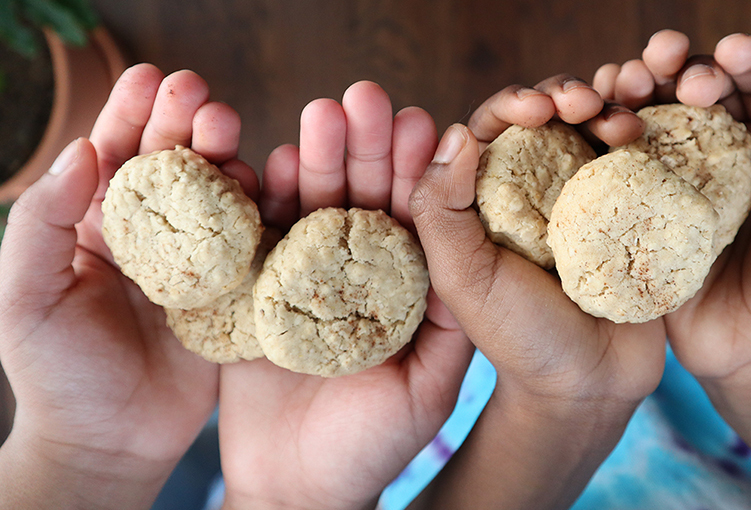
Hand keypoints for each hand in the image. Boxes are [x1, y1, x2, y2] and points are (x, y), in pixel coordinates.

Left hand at [0, 65, 250, 507]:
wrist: (111, 444)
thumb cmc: (58, 374)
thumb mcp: (25, 297)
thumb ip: (41, 223)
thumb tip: (82, 151)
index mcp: (97, 227)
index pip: (115, 155)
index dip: (132, 112)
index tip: (154, 76)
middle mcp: (152, 236)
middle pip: (174, 165)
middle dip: (188, 124)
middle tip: (206, 100)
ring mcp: (198, 263)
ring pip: (219, 197)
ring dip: (229, 160)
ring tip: (234, 137)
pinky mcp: (235, 294)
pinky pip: (254, 246)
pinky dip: (266, 213)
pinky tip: (271, 188)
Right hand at [217, 81, 474, 509]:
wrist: (296, 490)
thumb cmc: (371, 446)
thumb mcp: (429, 387)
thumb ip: (450, 322)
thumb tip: (474, 240)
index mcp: (402, 287)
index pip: (412, 218)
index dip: (417, 171)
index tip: (424, 124)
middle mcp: (354, 272)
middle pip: (360, 198)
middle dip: (366, 149)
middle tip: (368, 100)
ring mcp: (300, 278)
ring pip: (309, 208)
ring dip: (315, 160)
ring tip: (323, 114)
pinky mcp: (251, 294)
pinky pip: (255, 242)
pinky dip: (261, 204)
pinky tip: (271, 163)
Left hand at [406, 77, 666, 508]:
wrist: (591, 384)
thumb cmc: (519, 338)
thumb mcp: (462, 279)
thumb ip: (441, 210)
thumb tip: (455, 132)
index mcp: (484, 200)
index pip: (490, 129)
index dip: (510, 104)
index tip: (536, 107)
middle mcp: (532, 190)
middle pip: (546, 117)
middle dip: (563, 95)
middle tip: (584, 102)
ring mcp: (583, 198)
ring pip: (593, 129)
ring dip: (606, 109)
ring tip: (623, 124)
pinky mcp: (628, 210)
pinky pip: (635, 160)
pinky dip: (641, 137)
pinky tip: (645, 135)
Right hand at [597, 30, 750, 508]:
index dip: (741, 58)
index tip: (729, 52)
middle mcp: (721, 153)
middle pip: (691, 87)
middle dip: (676, 62)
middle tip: (664, 61)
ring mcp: (673, 181)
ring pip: (648, 113)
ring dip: (633, 85)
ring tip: (625, 81)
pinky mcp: (636, 209)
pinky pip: (614, 160)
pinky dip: (602, 130)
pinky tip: (597, 117)